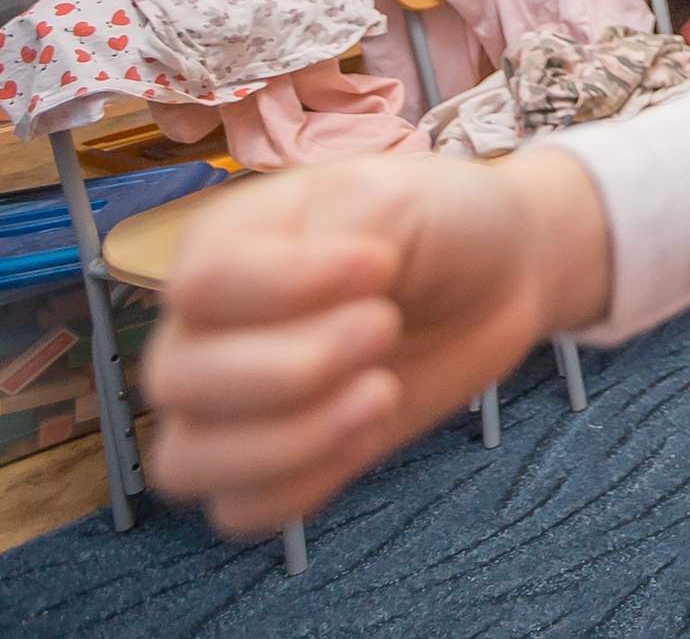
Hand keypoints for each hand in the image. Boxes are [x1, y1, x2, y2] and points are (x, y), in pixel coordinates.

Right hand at [144, 151, 606, 536]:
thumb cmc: (438, 225)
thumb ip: (340, 230)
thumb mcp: (398, 194)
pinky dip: (302, 485)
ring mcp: (232, 405)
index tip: (379, 267)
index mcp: (223, 247)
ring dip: (291, 439)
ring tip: (381, 391)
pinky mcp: (281, 460)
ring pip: (187, 463)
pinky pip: (241, 509)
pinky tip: (368, 434)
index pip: (198, 287)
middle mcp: (206, 330)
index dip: (287, 287)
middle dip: (296, 366)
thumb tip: (318, 289)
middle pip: (177, 382)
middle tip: (385, 327)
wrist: (498, 275)